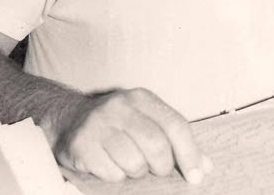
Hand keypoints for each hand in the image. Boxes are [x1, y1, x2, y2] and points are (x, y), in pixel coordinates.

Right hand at [50, 88, 211, 182]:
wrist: (69, 119)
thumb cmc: (118, 124)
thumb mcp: (147, 121)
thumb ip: (175, 139)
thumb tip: (204, 167)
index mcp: (142, 98)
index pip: (175, 125)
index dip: (189, 153)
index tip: (197, 176)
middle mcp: (121, 106)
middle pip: (156, 146)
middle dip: (162, 166)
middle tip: (156, 169)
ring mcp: (99, 124)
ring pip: (134, 163)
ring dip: (136, 171)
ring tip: (128, 162)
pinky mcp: (82, 144)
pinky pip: (111, 173)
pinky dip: (115, 176)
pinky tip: (109, 163)